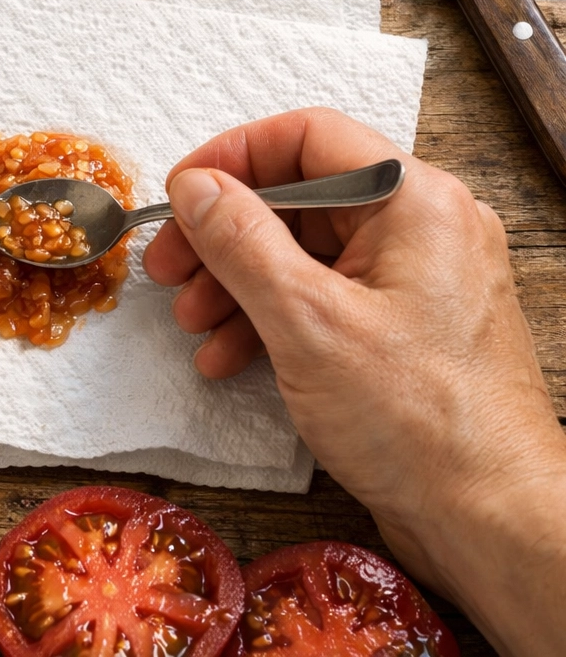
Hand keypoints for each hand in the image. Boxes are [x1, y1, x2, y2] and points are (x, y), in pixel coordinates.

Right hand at [143, 108, 565, 655]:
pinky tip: (227, 354)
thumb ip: (242, 241)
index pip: (309, 137)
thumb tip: (196, 186)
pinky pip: (322, 296)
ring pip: (303, 251)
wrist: (489, 523)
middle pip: (298, 197)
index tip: (182, 192)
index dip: (234, 156)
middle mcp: (420, 226)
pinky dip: (270, 316)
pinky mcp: (400, 323)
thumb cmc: (418, 422)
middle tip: (170, 266)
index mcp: (414, 201)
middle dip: (223, 234)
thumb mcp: (307, 320)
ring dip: (236, 282)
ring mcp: (412, 277)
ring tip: (192, 322)